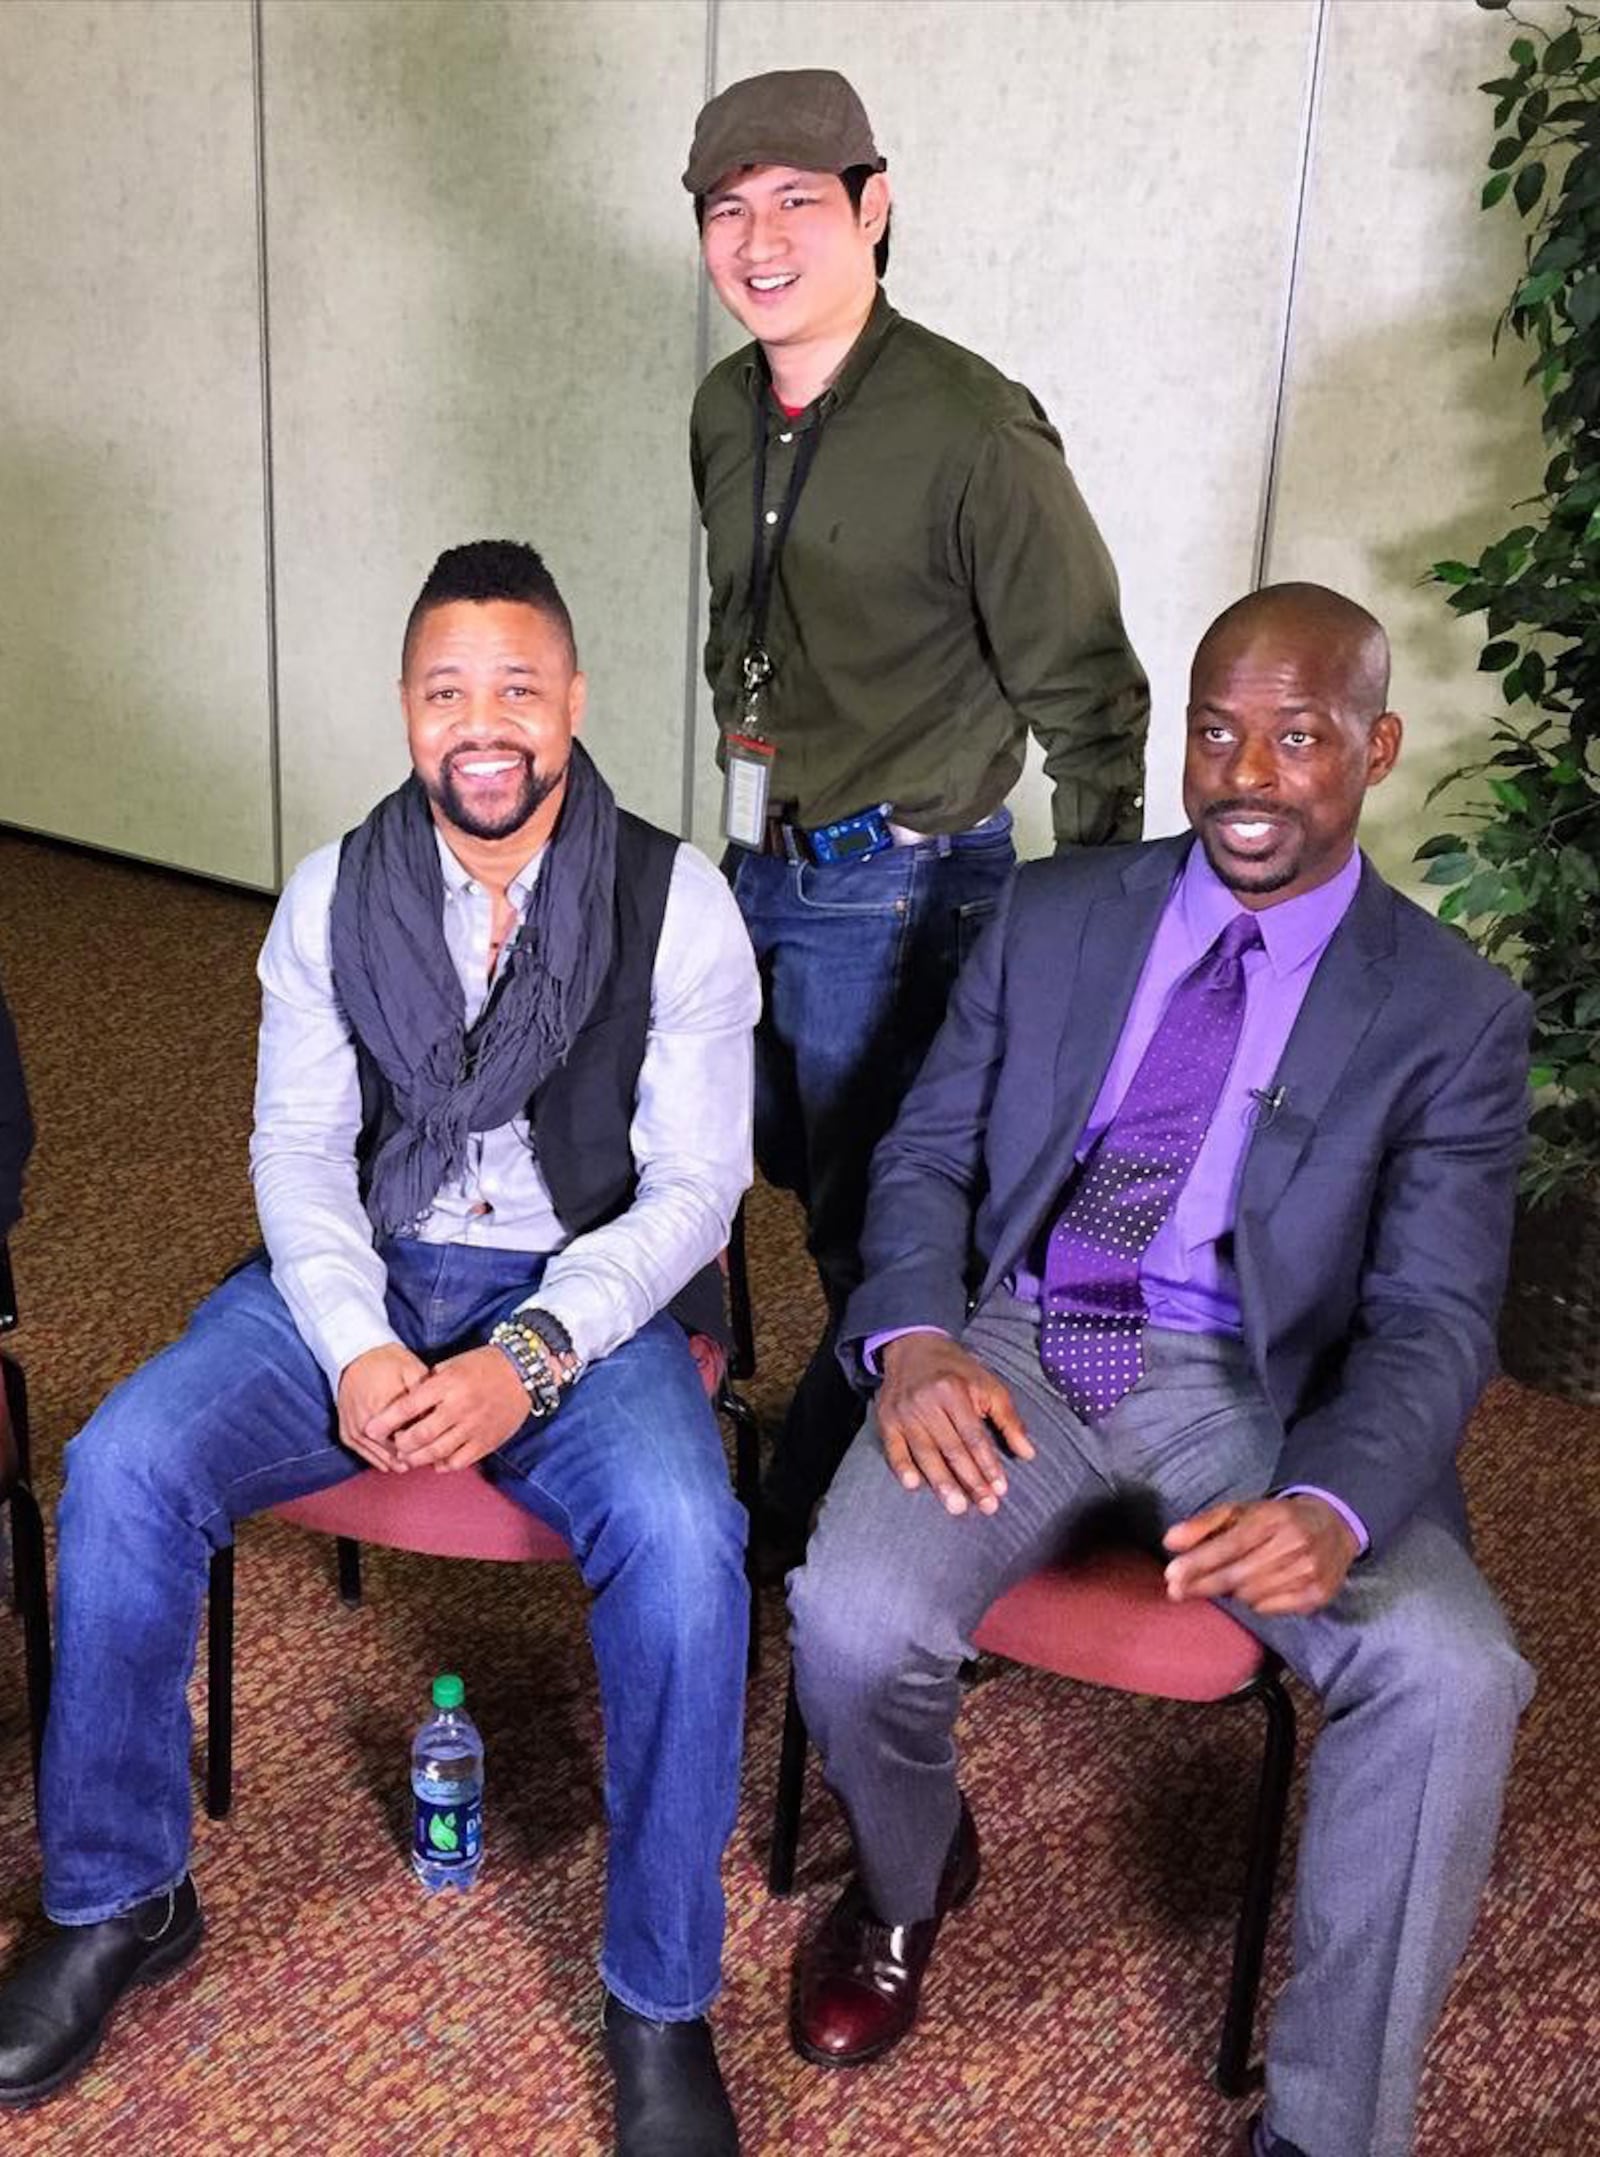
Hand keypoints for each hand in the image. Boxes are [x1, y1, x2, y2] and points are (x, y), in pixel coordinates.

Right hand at [337, 1343, 427, 1472]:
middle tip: (427, 1458)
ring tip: (413, 1462)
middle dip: (411, 1456)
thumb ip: (425, 1395)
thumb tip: (437, 1418)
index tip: (436, 1445)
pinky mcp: (346, 1433)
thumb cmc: (388, 1362)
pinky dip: (379, 1459)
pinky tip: (393, 1462)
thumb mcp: (413, 1370)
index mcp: (384, 1406)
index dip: (424, 1444)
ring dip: (396, 1461)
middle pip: (394, 1452)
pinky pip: (364, 1454)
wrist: (355, 1355)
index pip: (408, 1438)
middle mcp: (366, 1421)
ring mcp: (354, 1429)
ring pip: (379, 1457)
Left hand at [370, 1345, 532, 1471]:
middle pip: (420, 1435)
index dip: (386, 1421)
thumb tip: (406, 1404)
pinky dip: (443, 1465)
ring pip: (437, 1452)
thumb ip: (430, 1384)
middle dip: (400, 1445)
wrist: (524, 1373)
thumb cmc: (484, 1365)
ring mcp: (474, 1427)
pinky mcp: (487, 1441)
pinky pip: (459, 1461)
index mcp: (448, 1384)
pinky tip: (435, 1462)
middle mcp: (460, 1407)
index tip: (370, 1429)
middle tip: (392, 1446)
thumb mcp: (453, 1364)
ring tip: (408, 1458)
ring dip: (417, 1458)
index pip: (409, 1406)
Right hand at [877, 1332, 1034, 1515]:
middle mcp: (927, 1402)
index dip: (987, 1464)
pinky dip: (902, 1467)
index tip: (1000, 1489)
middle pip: (951, 1448)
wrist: (913, 1347)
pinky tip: (914, 1486)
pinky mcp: (886, 1420)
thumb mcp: (988, 1385)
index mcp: (953, 1390)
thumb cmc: (957, 1371)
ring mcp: (904, 1412)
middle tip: (986, 1506)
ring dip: (941, 1483)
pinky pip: (893, 1448)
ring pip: (925, 1453)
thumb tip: (1027, 1453)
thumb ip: (1008, 1419)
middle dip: (970, 1480)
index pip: (973, 1436)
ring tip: (958, 1507)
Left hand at [1163, 1494, 1358, 1615]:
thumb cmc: (1275, 1519)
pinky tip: (1253, 1590)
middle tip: (1176, 1591)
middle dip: (1203, 1584)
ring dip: (1230, 1592)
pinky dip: (1254, 1602)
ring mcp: (1309, 1572)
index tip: (1171, 1575)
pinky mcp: (1318, 1594)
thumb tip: (1170, 1541)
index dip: (1199, 1562)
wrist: (1333, 1525)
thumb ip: (1203, 1524)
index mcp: (1273, 1518)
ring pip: (1251, 1595)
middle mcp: (1294, 1544)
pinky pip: (1270, 1608)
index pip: (1229, 1545)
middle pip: (1237, 1574)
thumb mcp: (1240, 1511)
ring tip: (1225, 1581)